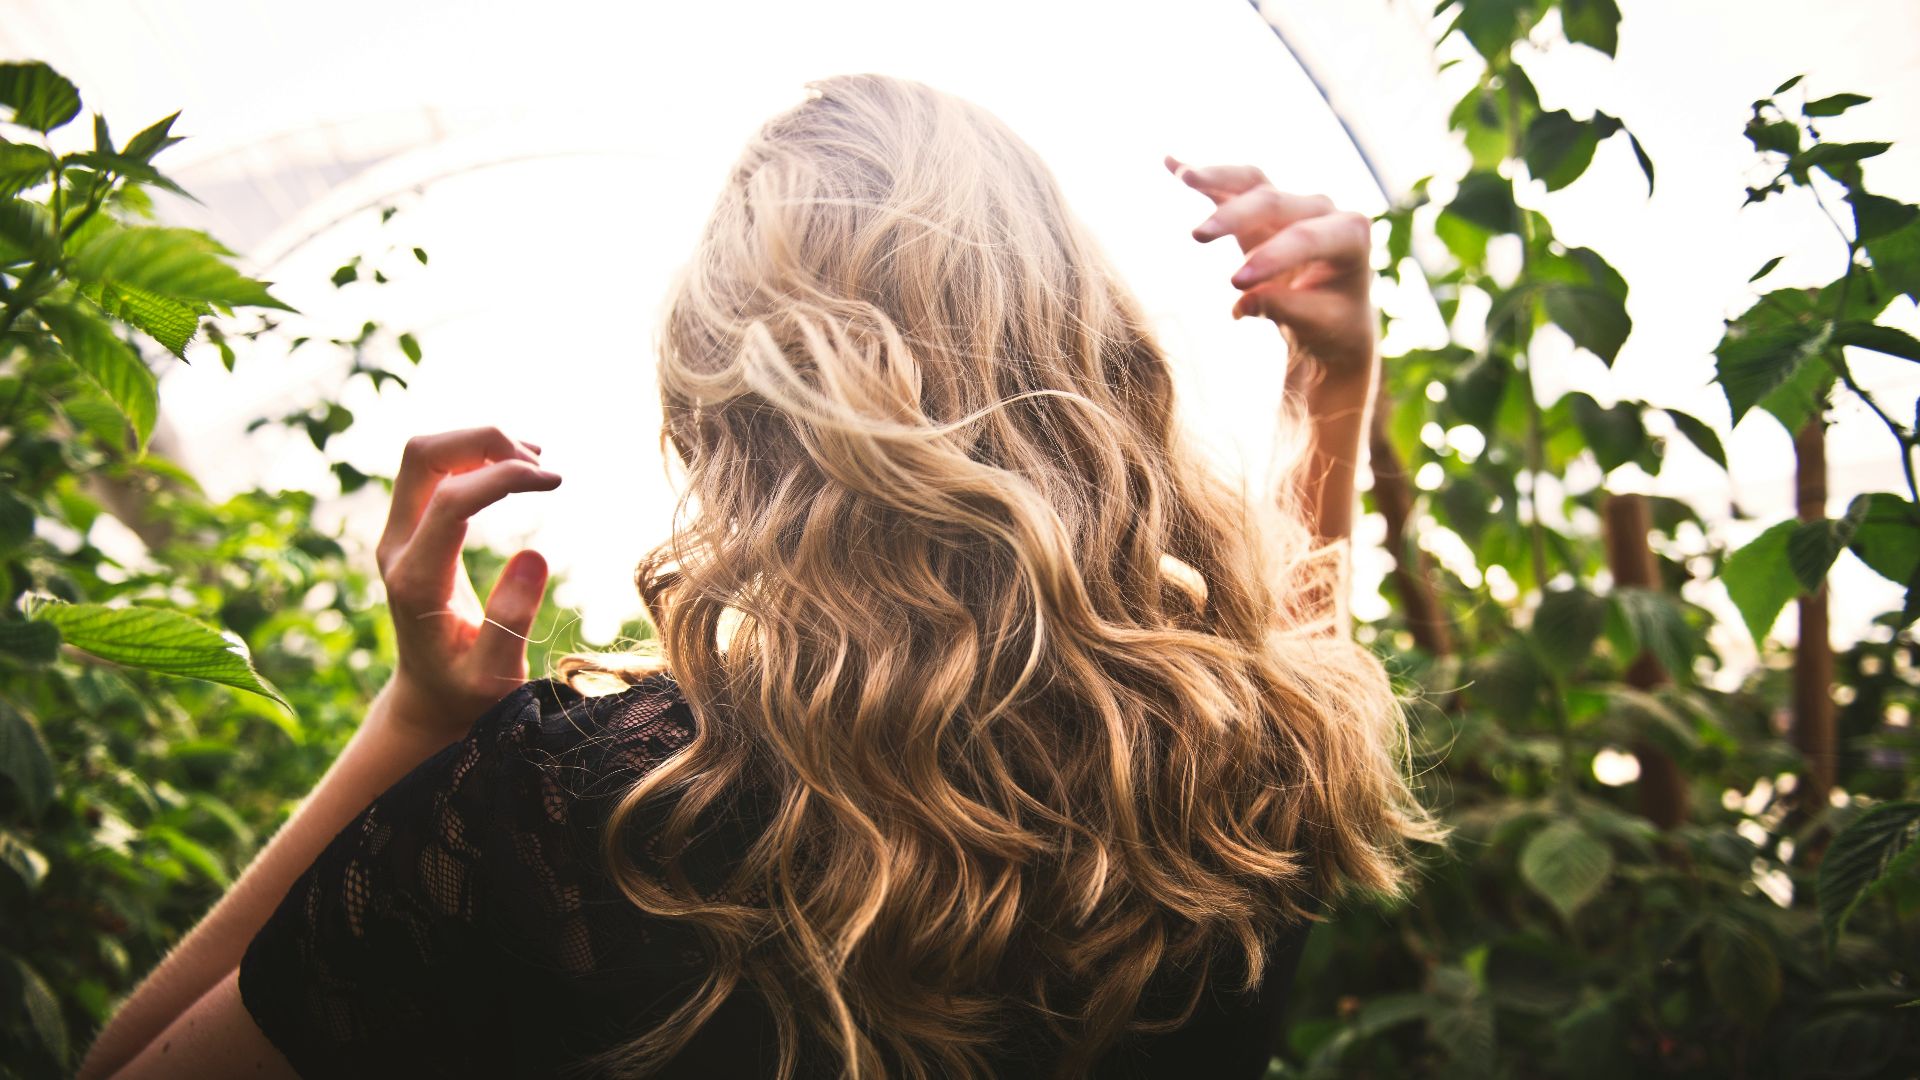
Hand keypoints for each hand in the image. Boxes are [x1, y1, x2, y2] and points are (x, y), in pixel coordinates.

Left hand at [374, 427, 561, 739]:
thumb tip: (535, 555)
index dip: (503, 476)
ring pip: (426, 454)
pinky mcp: (411, 529)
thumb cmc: (466, 693)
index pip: (450, 499)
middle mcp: (397, 548)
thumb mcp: (495, 674)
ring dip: (479, 444)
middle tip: (541, 464)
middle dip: (483, 441)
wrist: (428, 697)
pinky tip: (517, 468)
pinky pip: (435, 470)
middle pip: (422, 456)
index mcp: (417, 581)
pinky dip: (475, 455)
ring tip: (536, 464)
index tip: (555, 481)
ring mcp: (399, 535)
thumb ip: (511, 620)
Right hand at [1166, 156, 1376, 375]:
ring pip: (1253, 183)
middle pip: (1273, 203)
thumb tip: (1241, 303)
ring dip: (1217, 178)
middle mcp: (1323, 210)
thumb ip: (1284, 309)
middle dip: (1235, 217)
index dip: (1270, 256)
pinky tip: (1171, 163)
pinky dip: (1206, 178)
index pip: (1305, 238)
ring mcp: (1292, 204)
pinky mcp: (1264, 207)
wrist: (1331, 316)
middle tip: (1197, 237)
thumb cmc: (1331, 322)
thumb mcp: (1317, 325)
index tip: (1234, 284)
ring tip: (1184, 177)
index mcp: (1350, 235)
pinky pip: (1234, 186)